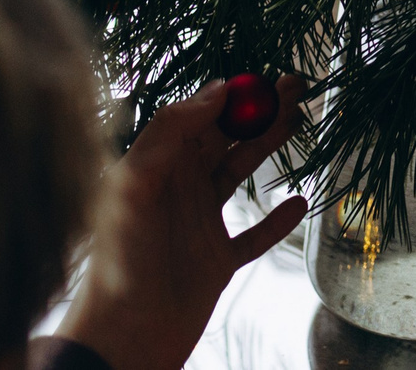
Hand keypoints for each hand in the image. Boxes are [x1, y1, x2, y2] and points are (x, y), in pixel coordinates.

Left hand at [56, 77, 311, 369]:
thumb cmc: (116, 264)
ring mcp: (199, 224)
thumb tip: (218, 89)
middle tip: (298, 84)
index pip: (201, 115)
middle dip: (260, 108)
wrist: (121, 340)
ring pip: (241, 173)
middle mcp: (179, 189)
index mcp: (158, 166)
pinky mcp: (216, 261)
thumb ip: (170, 133)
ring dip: (270, 146)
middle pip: (227, 136)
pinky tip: (297, 202)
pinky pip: (254, 234)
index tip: (267, 75)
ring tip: (300, 120)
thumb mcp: (133, 186)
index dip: (234, 92)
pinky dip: (276, 219)